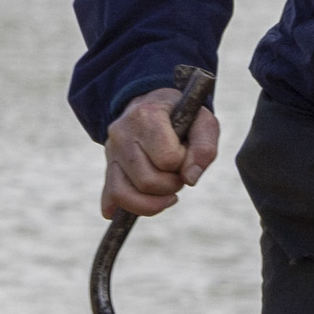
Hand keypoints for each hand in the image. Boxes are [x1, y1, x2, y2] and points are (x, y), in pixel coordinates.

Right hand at [101, 89, 220, 219]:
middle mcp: (122, 133)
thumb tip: (190, 179)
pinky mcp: (108, 167)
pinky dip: (130, 207)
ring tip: (167, 189)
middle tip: (179, 172)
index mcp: (147, 116)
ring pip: (124, 194)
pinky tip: (147, 204)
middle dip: (171, 184)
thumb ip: (205, 147)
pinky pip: (112, 198)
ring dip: (154, 200)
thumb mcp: (204, 121)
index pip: (168, 158)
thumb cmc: (183, 116)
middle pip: (147, 181)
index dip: (183, 161)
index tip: (185, 151)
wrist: (154, 105)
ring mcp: (110, 152)